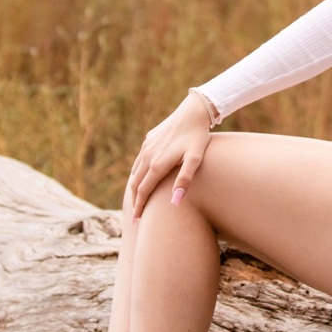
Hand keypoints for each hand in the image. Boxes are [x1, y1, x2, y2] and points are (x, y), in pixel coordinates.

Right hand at [123, 89, 219, 228]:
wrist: (193, 111)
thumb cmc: (197, 137)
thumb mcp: (195, 159)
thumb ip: (184, 180)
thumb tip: (174, 201)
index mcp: (157, 163)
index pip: (144, 190)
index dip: (140, 206)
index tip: (138, 220)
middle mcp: (148, 155)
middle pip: (135, 183)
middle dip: (134, 201)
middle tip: (134, 218)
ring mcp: (146, 147)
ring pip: (135, 171)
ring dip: (134, 188)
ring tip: (136, 201)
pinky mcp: (148, 139)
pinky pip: (138, 161)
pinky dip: (136, 174)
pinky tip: (140, 178)